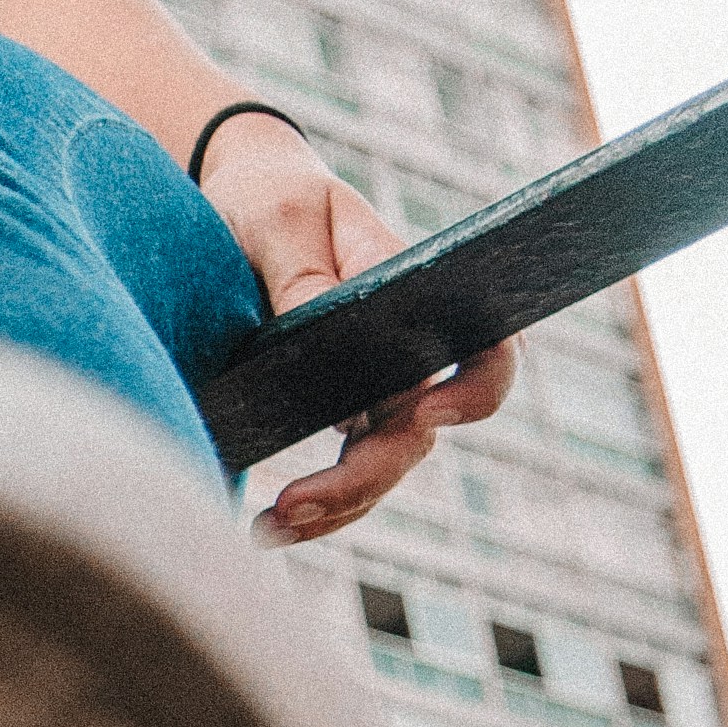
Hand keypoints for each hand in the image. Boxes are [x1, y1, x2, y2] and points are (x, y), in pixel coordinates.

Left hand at [194, 115, 516, 547]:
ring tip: (269, 529)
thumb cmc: (271, 197)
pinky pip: (341, 475)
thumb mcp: (279, 220)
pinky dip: (312, 509)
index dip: (476, 392)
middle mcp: (408, 353)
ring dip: (334, 510)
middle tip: (293, 503)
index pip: (485, 353)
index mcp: (418, 296)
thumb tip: (327, 353)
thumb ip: (304, 278)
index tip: (427, 411)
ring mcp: (374, 390)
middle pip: (415, 436)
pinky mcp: (333, 412)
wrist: (242, 197)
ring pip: (378, 471)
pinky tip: (264, 528)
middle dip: (363, 480)